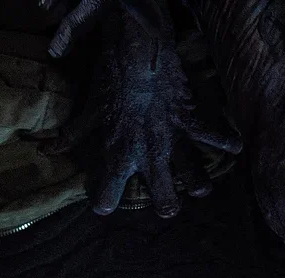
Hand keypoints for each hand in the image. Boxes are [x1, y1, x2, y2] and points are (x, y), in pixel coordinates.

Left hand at [39, 0, 241, 216]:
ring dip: (198, 181)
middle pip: (162, 191)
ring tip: (201, 190)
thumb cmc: (109, 84)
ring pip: (192, 172)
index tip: (104, 207)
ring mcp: (173, 140)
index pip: (111, 189)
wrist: (137, 58)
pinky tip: (236, 148)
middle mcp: (150, 155)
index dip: (106, 201)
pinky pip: (211, 136)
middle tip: (168, 211)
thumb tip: (48, 151)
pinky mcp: (190, 122)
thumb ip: (73, 135)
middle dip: (166, 204)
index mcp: (120, 154)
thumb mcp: (88, 111)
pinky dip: (225, 141)